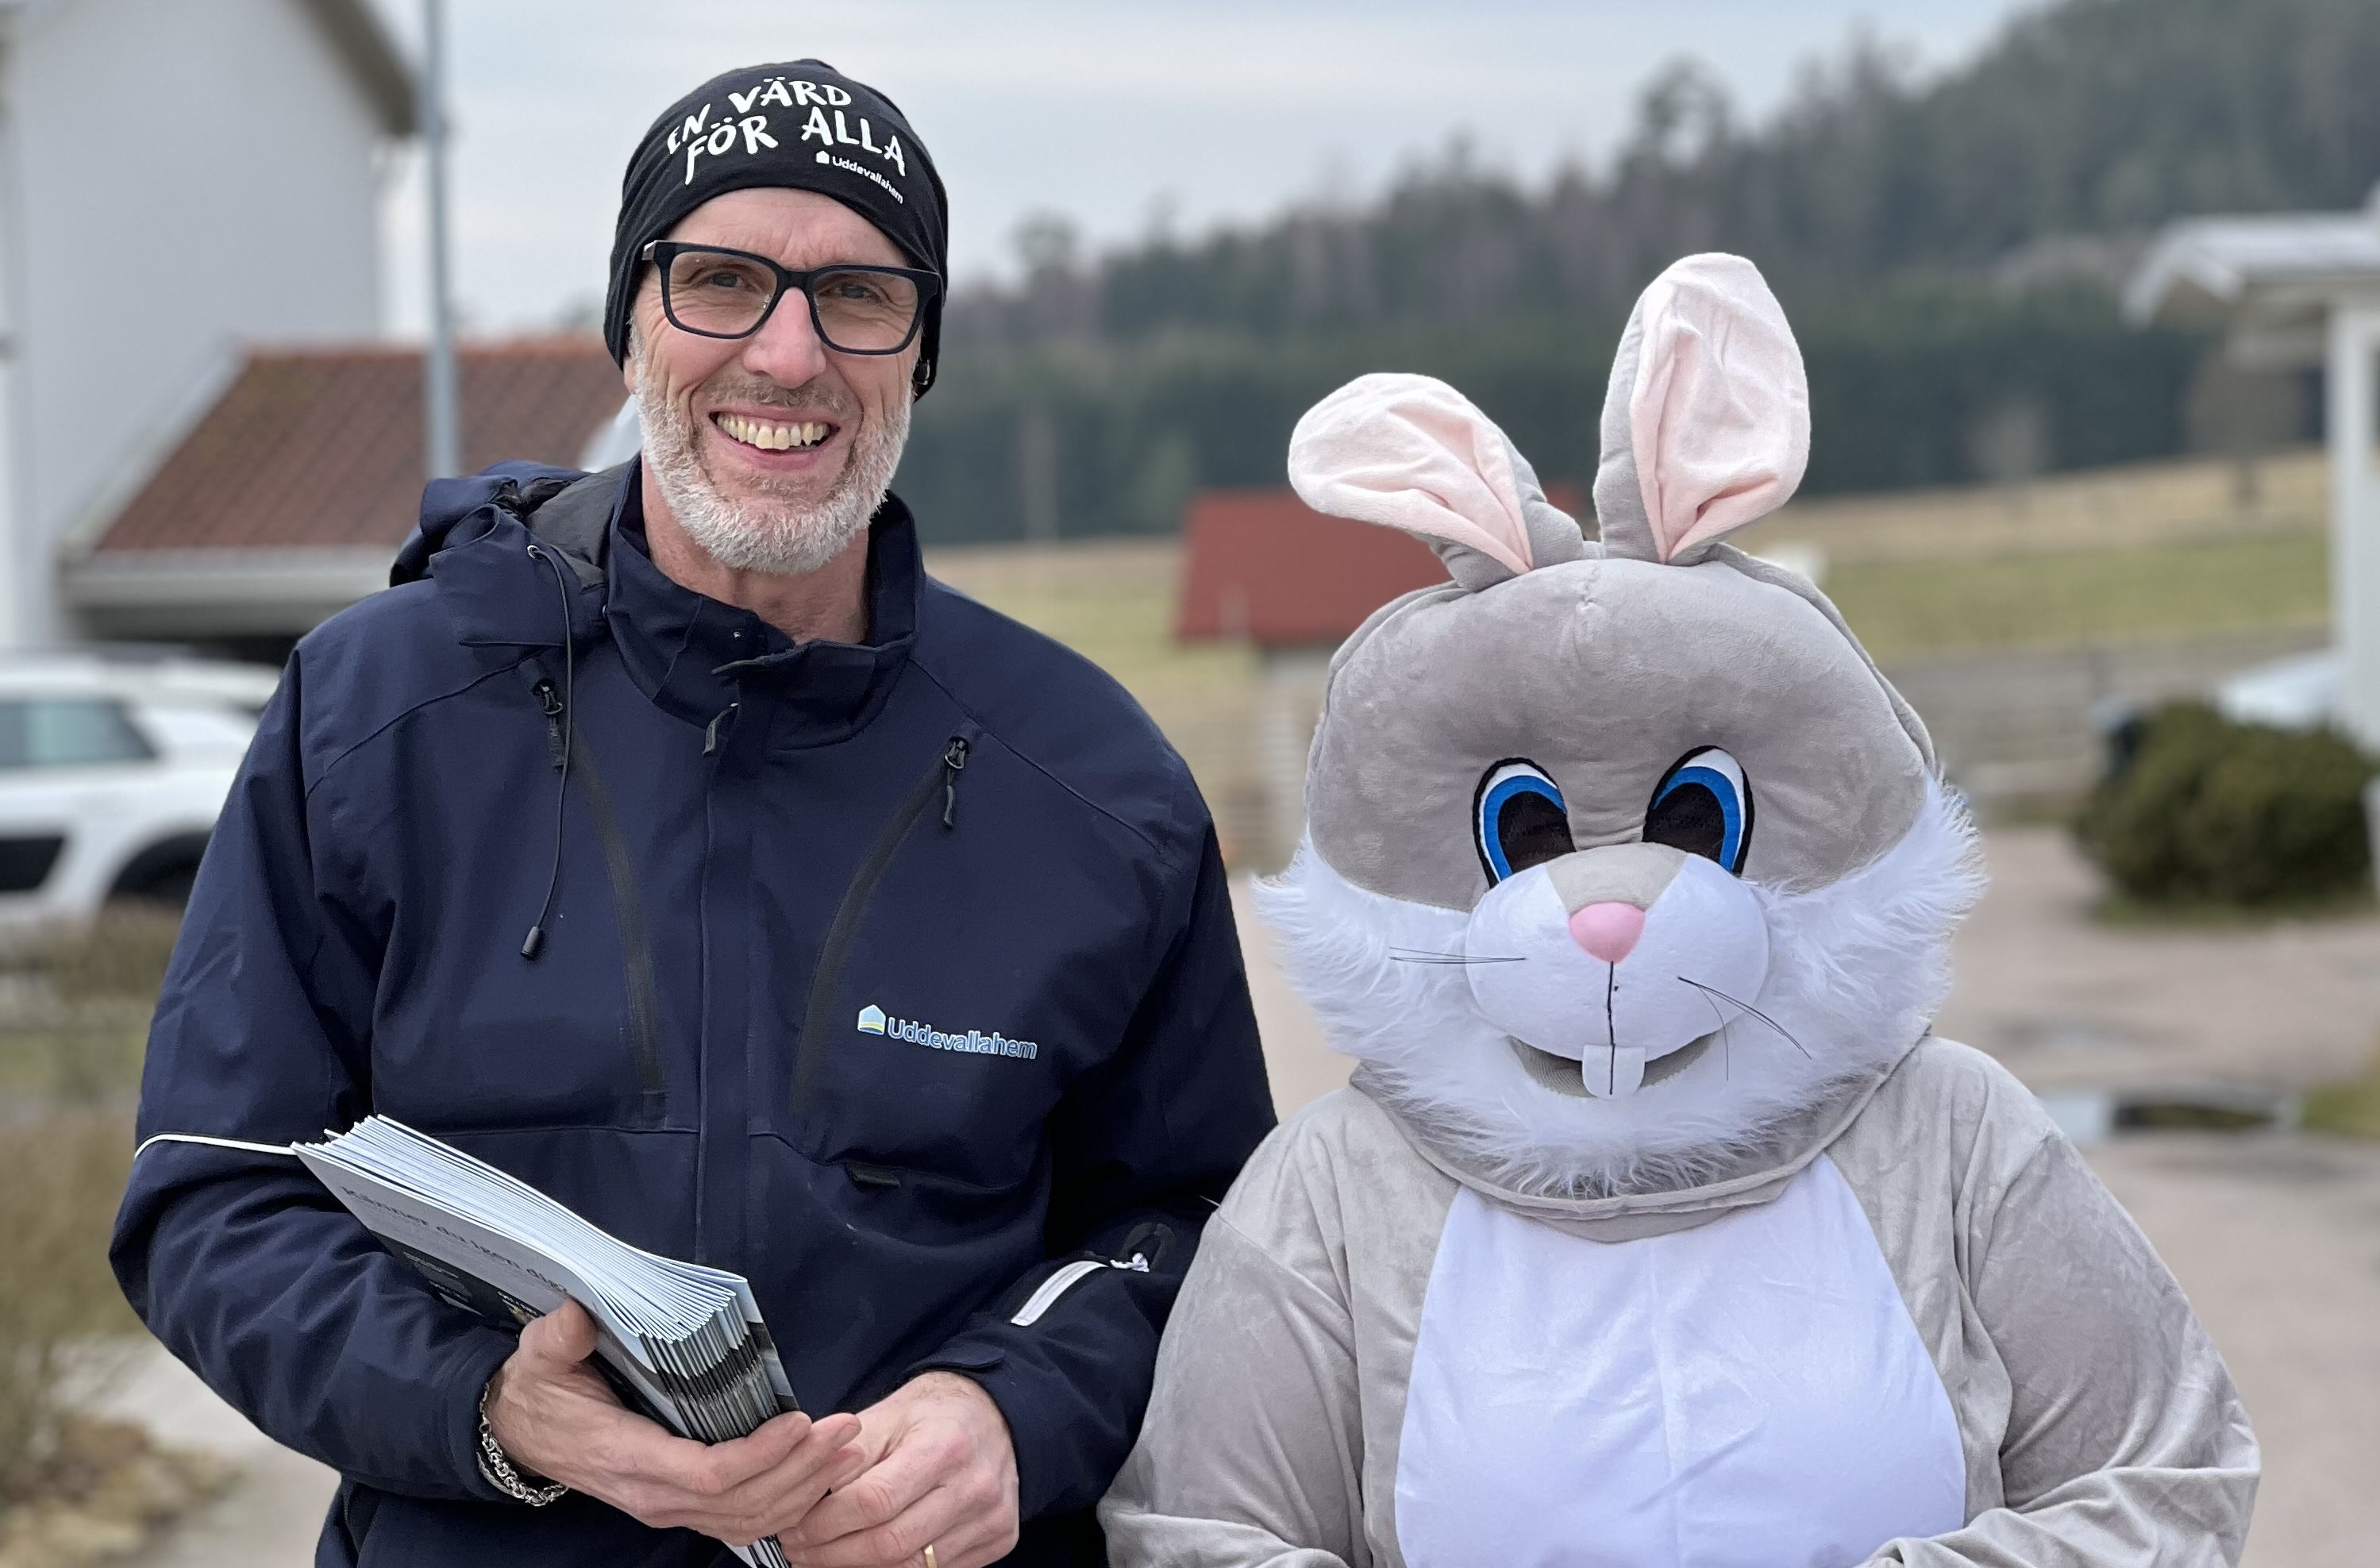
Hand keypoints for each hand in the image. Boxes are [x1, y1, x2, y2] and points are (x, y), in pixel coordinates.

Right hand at [484, 1299, 866, 1546]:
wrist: (522, 1431)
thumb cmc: (541, 1390)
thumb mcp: (540, 1356)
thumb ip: (557, 1339)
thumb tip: (575, 1317)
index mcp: (628, 1458)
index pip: (708, 1474)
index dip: (760, 1455)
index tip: (801, 1421)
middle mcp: (654, 1495)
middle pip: (742, 1503)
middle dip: (801, 1471)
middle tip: (846, 1431)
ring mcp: (668, 1506)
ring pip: (748, 1519)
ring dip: (803, 1489)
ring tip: (846, 1451)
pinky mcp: (681, 1505)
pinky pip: (741, 1520)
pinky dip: (786, 1504)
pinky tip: (818, 1476)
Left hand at [780, 1371, 1019, 1567]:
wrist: (994, 1415)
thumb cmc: (935, 1415)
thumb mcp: (886, 1416)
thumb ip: (847, 1455)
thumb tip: (807, 1499)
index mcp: (944, 1445)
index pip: (875, 1501)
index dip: (826, 1522)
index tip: (797, 1527)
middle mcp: (974, 1485)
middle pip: (891, 1543)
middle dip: (834, 1554)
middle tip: (803, 1549)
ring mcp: (990, 1517)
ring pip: (912, 1567)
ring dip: (860, 1567)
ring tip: (828, 1555)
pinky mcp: (998, 1538)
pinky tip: (870, 1556)